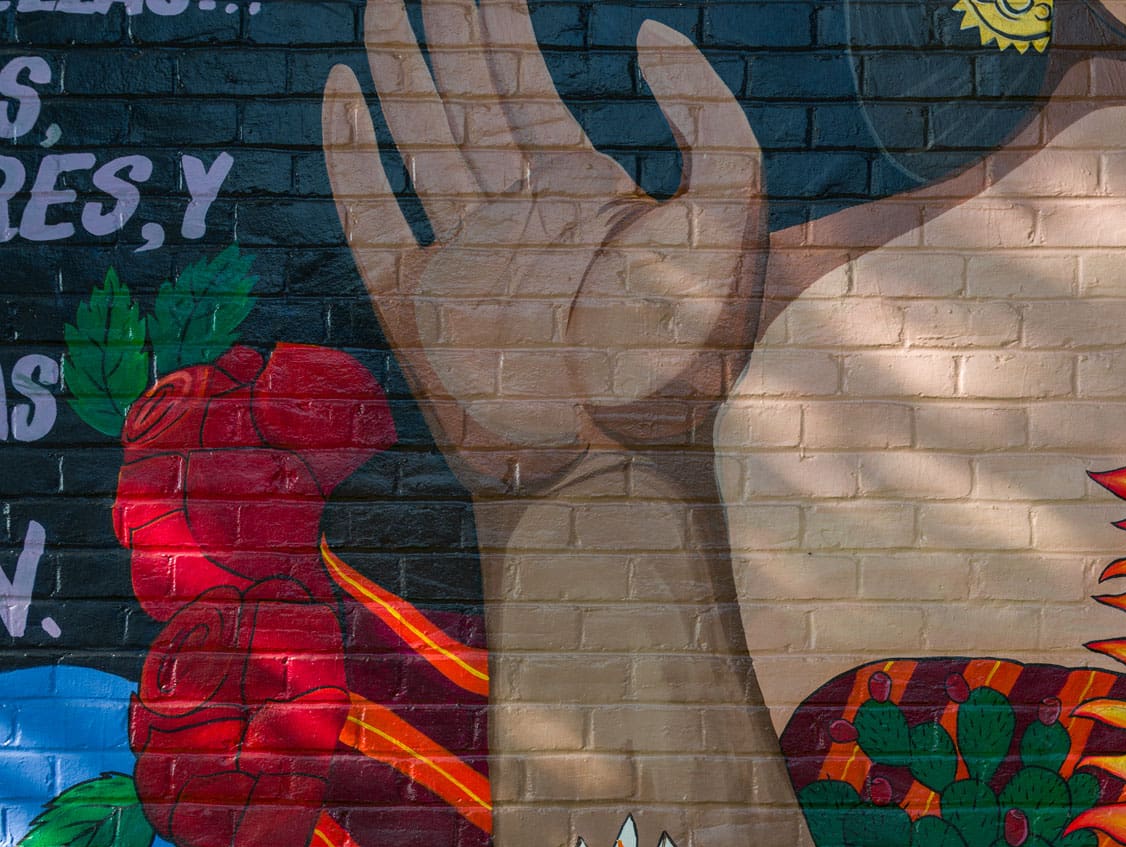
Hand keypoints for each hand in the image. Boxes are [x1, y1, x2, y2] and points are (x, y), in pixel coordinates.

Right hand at [321, 0, 764, 493]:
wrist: (618, 465)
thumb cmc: (683, 361)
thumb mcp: (729, 218)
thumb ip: (710, 117)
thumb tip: (647, 32)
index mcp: (585, 198)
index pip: (528, 89)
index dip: (503, 25)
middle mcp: (519, 219)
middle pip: (466, 101)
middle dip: (445, 31)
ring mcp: (463, 257)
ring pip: (416, 139)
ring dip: (397, 71)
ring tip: (380, 4)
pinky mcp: (416, 303)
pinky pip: (369, 210)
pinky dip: (348, 151)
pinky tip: (340, 89)